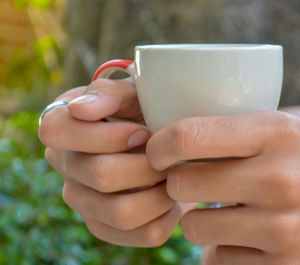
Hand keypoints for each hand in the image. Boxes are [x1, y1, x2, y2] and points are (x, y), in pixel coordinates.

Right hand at [39, 79, 193, 246]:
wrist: (163, 141)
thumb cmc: (143, 111)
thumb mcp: (132, 92)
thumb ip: (107, 94)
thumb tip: (78, 110)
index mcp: (61, 128)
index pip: (57, 133)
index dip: (106, 135)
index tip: (142, 132)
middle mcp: (66, 166)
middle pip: (101, 175)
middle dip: (146, 164)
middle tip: (168, 156)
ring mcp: (82, 200)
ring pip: (123, 213)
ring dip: (161, 192)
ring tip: (173, 175)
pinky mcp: (106, 226)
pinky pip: (145, 234)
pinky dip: (168, 214)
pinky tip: (171, 196)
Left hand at [146, 111, 299, 263]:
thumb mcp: (296, 132)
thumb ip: (241, 133)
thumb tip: (179, 145)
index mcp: (277, 132)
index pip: (188, 135)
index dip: (158, 145)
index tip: (156, 153)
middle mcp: (277, 177)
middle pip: (182, 183)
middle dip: (179, 184)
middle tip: (195, 183)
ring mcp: (281, 227)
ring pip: (195, 228)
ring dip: (202, 222)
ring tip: (228, 213)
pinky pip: (220, 259)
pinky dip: (225, 250)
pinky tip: (249, 238)